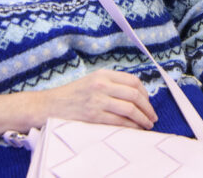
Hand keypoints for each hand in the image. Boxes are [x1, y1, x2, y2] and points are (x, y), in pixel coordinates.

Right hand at [37, 70, 156, 129]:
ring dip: (142, 119)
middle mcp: (101, 85)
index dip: (145, 93)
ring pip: (130, 109)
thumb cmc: (72, 95)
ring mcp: (98, 100)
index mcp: (103, 74)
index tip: (148, 103)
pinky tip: (135, 129)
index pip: (133, 81)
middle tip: (152, 116)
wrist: (50, 105)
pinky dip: (131, 126)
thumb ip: (111, 84)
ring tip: (147, 124)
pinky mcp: (94, 116)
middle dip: (148, 108)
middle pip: (134, 95)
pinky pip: (119, 122)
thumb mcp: (92, 81)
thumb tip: (136, 95)